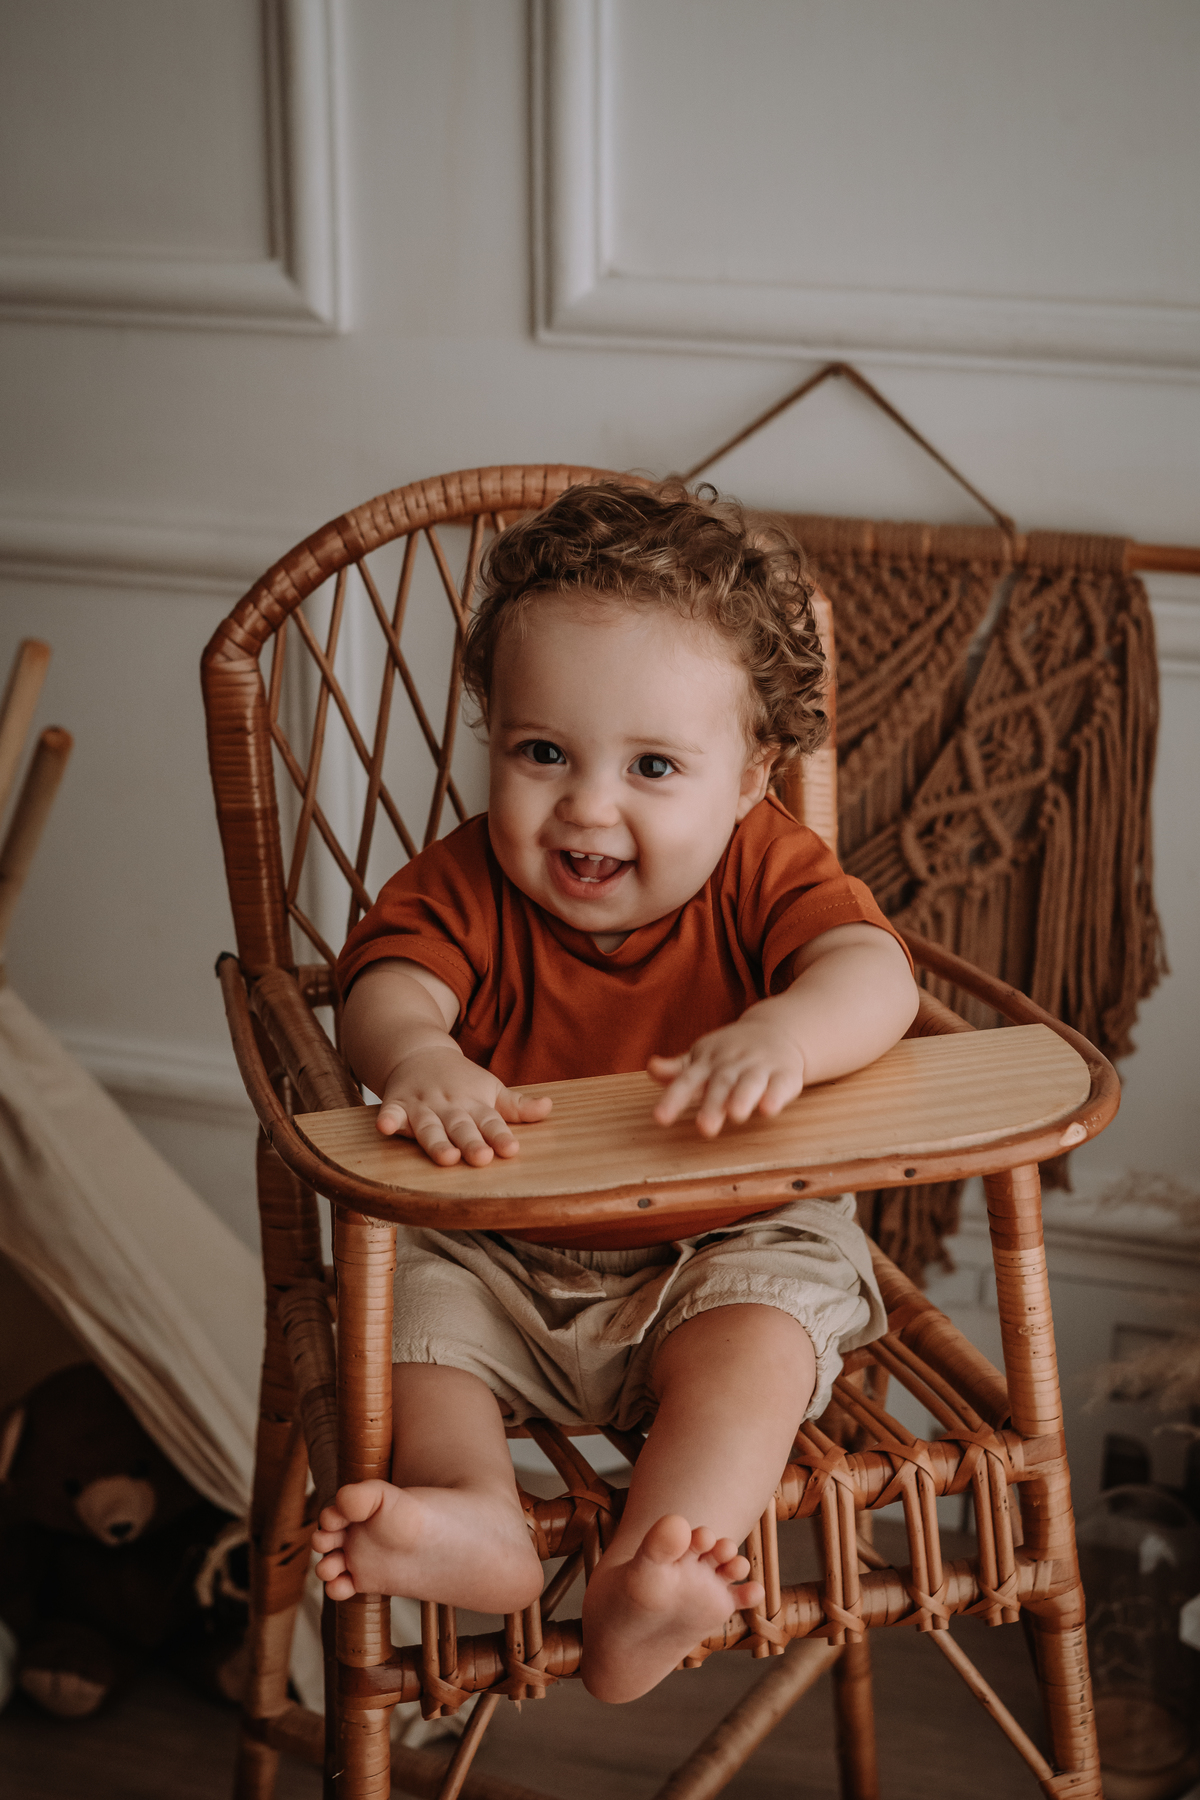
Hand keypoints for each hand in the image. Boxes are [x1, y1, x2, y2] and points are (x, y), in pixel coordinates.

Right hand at [376, 1045, 551, 1166]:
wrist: (420, 1052)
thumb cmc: (462, 1081)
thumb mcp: (491, 1089)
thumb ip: (517, 1106)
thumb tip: (549, 1108)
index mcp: (475, 1103)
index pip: (491, 1121)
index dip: (501, 1136)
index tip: (512, 1150)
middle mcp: (450, 1105)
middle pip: (461, 1127)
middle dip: (471, 1143)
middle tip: (482, 1158)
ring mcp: (423, 1105)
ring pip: (429, 1127)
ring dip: (436, 1141)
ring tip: (445, 1157)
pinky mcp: (397, 1104)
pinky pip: (391, 1113)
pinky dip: (388, 1120)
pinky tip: (385, 1128)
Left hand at [647, 1008, 805, 1137]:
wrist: (779, 1030)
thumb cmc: (731, 1052)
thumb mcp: (702, 1057)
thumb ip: (677, 1070)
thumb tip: (652, 1068)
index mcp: (708, 1062)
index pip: (687, 1080)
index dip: (673, 1099)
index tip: (660, 1118)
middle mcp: (732, 1064)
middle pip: (720, 1084)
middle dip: (713, 1106)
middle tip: (705, 1128)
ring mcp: (759, 1068)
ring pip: (750, 1083)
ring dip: (743, 1097)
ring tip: (736, 1115)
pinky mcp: (785, 1075)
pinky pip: (780, 1085)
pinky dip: (775, 1096)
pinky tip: (769, 1109)